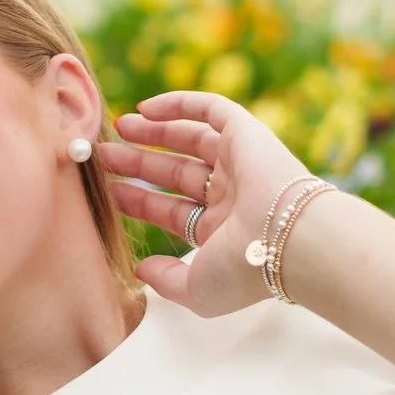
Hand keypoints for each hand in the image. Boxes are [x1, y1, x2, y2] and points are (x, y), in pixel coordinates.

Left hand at [97, 90, 314, 316]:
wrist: (288, 239)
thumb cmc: (246, 270)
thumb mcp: (197, 289)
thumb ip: (167, 281)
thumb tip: (141, 269)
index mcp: (222, 231)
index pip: (174, 211)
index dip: (141, 201)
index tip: (110, 191)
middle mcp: (231, 195)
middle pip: (176, 172)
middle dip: (140, 163)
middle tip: (105, 154)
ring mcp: (239, 163)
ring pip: (189, 139)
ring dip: (153, 132)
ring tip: (120, 127)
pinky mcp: (246, 133)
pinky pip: (211, 109)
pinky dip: (179, 104)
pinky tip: (146, 108)